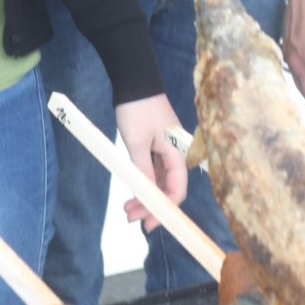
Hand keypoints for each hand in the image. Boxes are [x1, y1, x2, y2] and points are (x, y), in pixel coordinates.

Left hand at [112, 93, 189, 227]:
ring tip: (127, 208)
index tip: (149, 223)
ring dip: (146, 195)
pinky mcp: (157, 145)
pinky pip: (154, 171)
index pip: (177, 190)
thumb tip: (146, 195)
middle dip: (151, 205)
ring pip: (160, 181)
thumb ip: (143, 170)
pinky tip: (133, 190)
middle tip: (130, 217)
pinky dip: (144, 182)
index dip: (165, 210)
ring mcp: (166, 149)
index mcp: (177, 153)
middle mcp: (176, 154)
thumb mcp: (137, 142)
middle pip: (169, 188)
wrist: (135, 81)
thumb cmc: (137, 109)